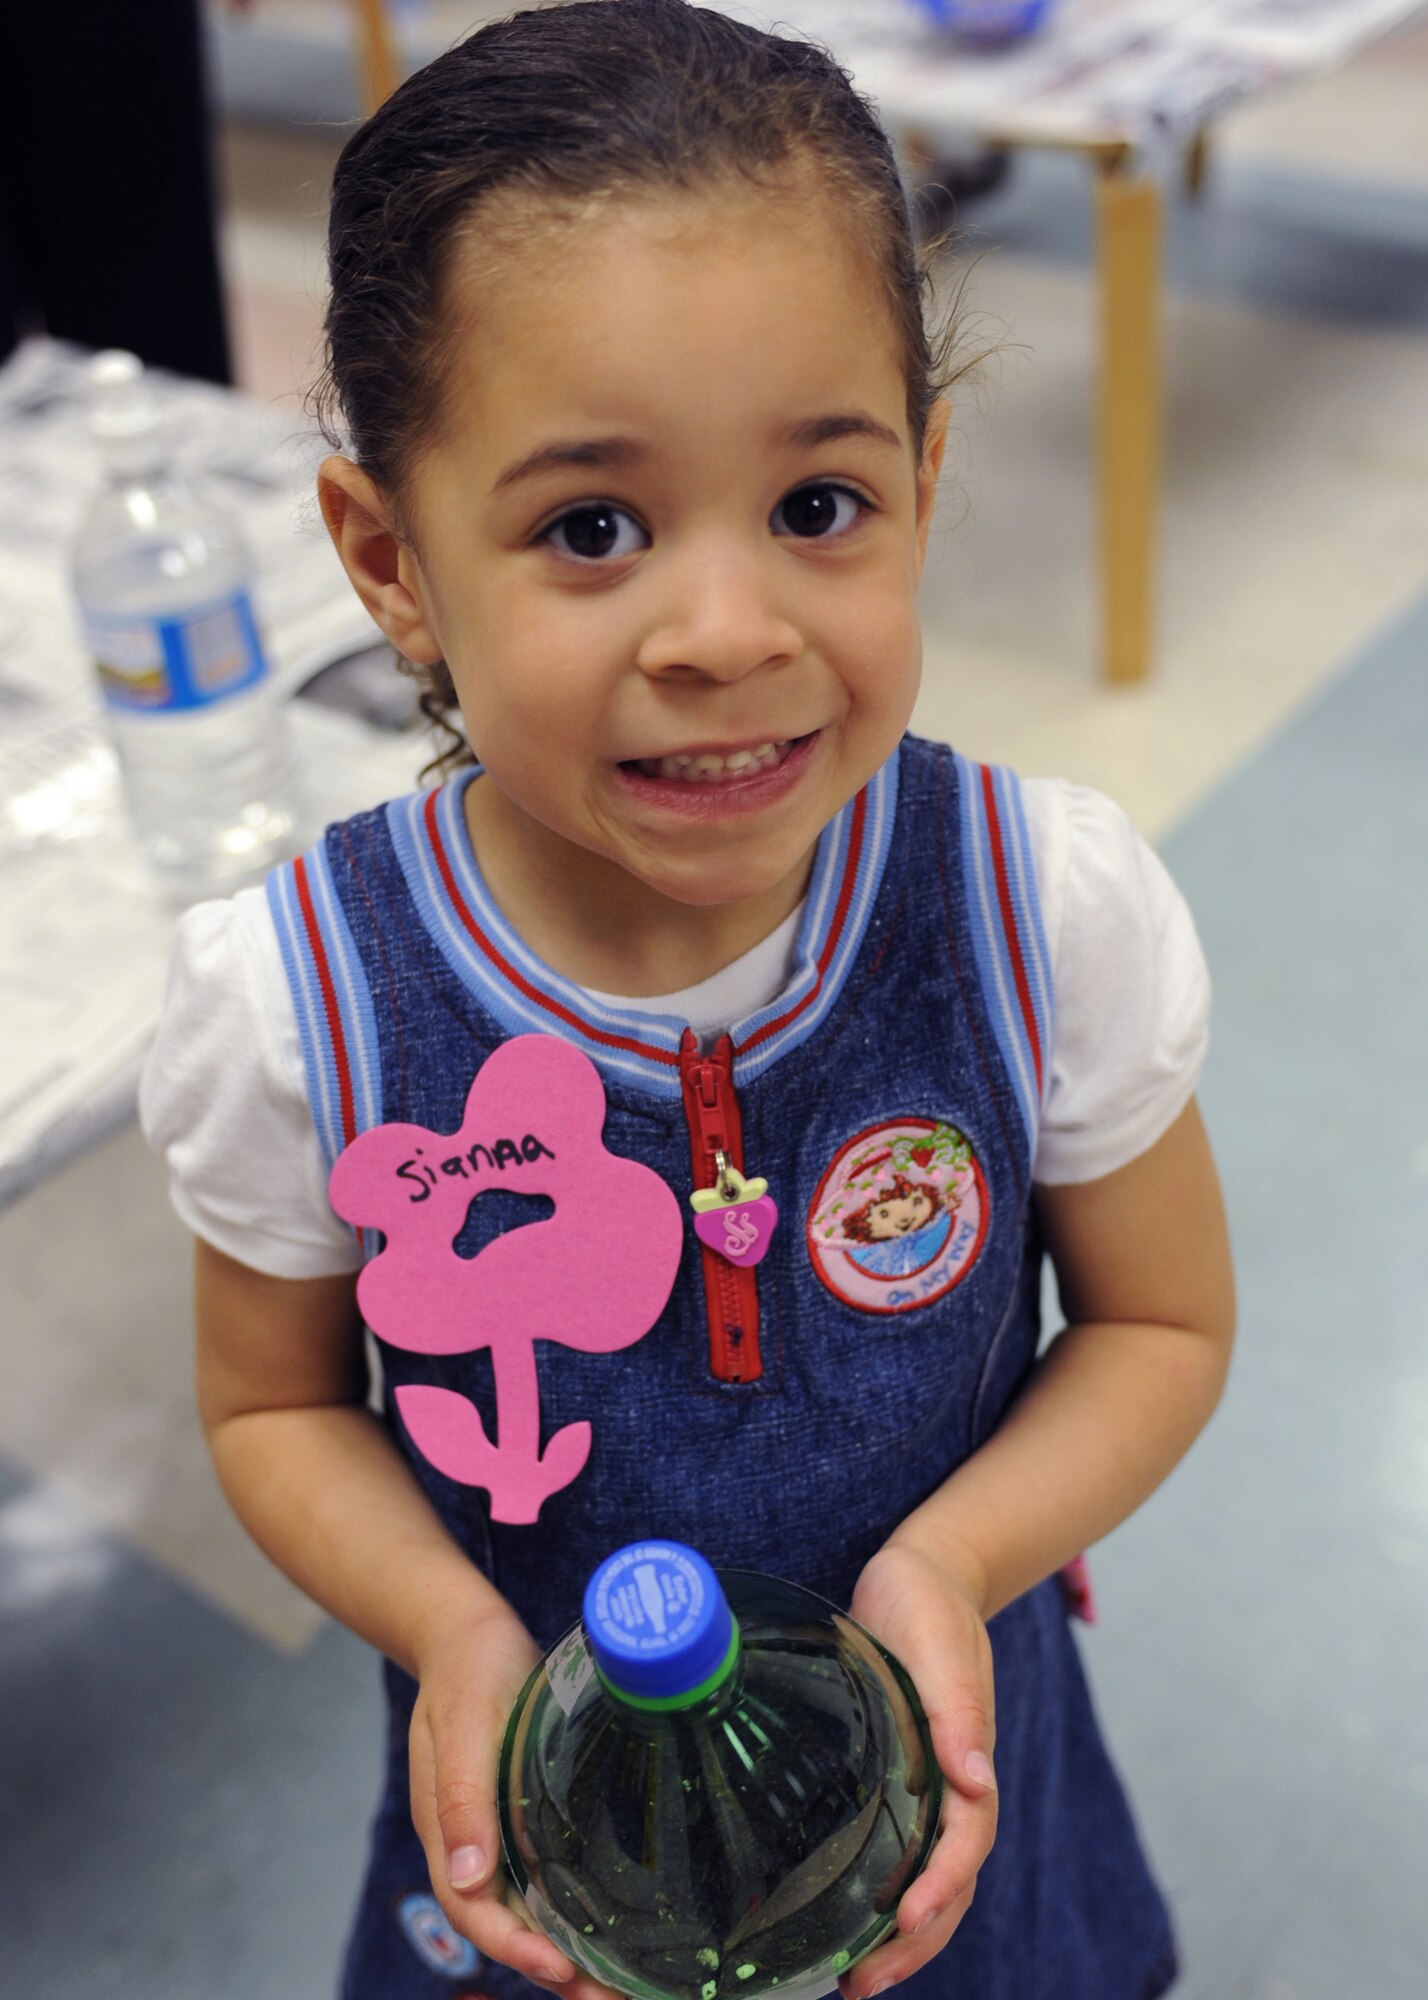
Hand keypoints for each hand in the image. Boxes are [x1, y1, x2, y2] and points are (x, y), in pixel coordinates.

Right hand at [407, 1608, 624, 1999]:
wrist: (467, 1631)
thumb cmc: (465, 1671)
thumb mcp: (462, 1725)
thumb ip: (462, 1798)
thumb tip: (468, 1876)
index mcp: (447, 1830)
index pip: (476, 1912)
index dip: (517, 1948)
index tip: (563, 1971)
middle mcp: (471, 1842)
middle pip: (505, 1925)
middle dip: (553, 1969)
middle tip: (610, 1997)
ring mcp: (495, 1829)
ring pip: (527, 1906)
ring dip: (568, 1947)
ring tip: (621, 1980)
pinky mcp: (521, 1812)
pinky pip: (542, 1874)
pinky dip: (571, 1905)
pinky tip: (611, 1918)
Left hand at [840, 1542, 997, 1997]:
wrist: (924, 1574)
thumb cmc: (929, 1603)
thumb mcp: (940, 1642)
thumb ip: (958, 1707)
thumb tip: (976, 1776)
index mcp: (969, 1758)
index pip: (966, 1841)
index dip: (940, 1886)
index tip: (907, 1921)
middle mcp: (954, 1784)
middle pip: (951, 1883)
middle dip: (914, 1942)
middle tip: (863, 1985)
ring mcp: (930, 1786)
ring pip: (927, 1879)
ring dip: (899, 1936)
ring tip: (852, 1981)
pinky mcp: (899, 1778)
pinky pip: (899, 1851)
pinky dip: (880, 1895)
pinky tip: (841, 1922)